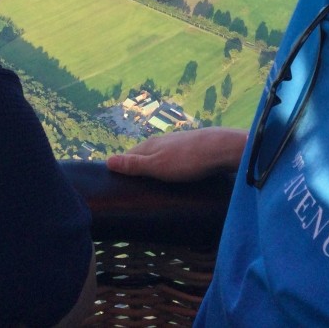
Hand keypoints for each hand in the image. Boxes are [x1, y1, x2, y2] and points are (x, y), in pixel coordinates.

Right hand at [106, 127, 247, 182]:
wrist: (221, 148)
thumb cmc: (187, 160)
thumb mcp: (157, 166)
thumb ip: (134, 165)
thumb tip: (108, 160)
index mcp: (150, 145)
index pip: (129, 155)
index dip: (122, 167)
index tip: (117, 183)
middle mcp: (162, 141)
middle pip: (144, 155)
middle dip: (138, 168)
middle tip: (134, 187)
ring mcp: (177, 143)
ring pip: (160, 156)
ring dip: (154, 168)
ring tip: (153, 184)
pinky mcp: (192, 148)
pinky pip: (174, 158)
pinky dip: (169, 167)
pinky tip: (175, 175)